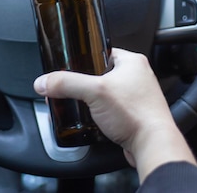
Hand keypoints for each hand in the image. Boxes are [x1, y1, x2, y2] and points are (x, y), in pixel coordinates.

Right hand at [33, 48, 195, 181]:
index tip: (70, 66)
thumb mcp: (94, 92)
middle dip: (86, 83)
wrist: (152, 145)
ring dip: (94, 99)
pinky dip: (102, 113)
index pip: (101, 51)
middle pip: (102, 73)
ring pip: (107, 92)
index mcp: (132, 61)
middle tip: (73, 89)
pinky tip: (93, 118)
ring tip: (82, 104)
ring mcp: (138, 96)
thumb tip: (44, 82)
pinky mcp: (135, 114)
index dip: (84, 59)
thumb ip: (66, 84)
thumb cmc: (136, 115)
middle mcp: (138, 76)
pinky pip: (113, 109)